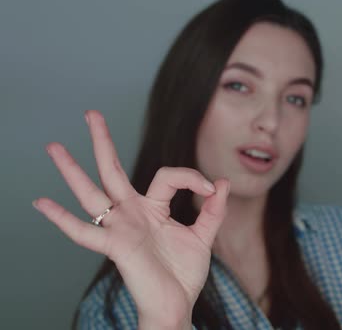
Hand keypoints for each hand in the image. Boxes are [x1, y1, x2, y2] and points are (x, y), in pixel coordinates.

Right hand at [34, 110, 228, 328]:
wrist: (176, 305)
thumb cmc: (183, 274)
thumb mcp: (203, 236)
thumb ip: (213, 210)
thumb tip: (222, 182)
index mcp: (152, 208)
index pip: (167, 175)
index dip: (191, 176)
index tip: (211, 188)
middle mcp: (132, 213)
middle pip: (112, 170)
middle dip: (102, 142)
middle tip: (91, 113)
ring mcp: (121, 228)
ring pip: (92, 194)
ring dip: (72, 171)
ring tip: (53, 147)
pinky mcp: (115, 246)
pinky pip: (84, 233)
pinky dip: (62, 220)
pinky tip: (41, 203)